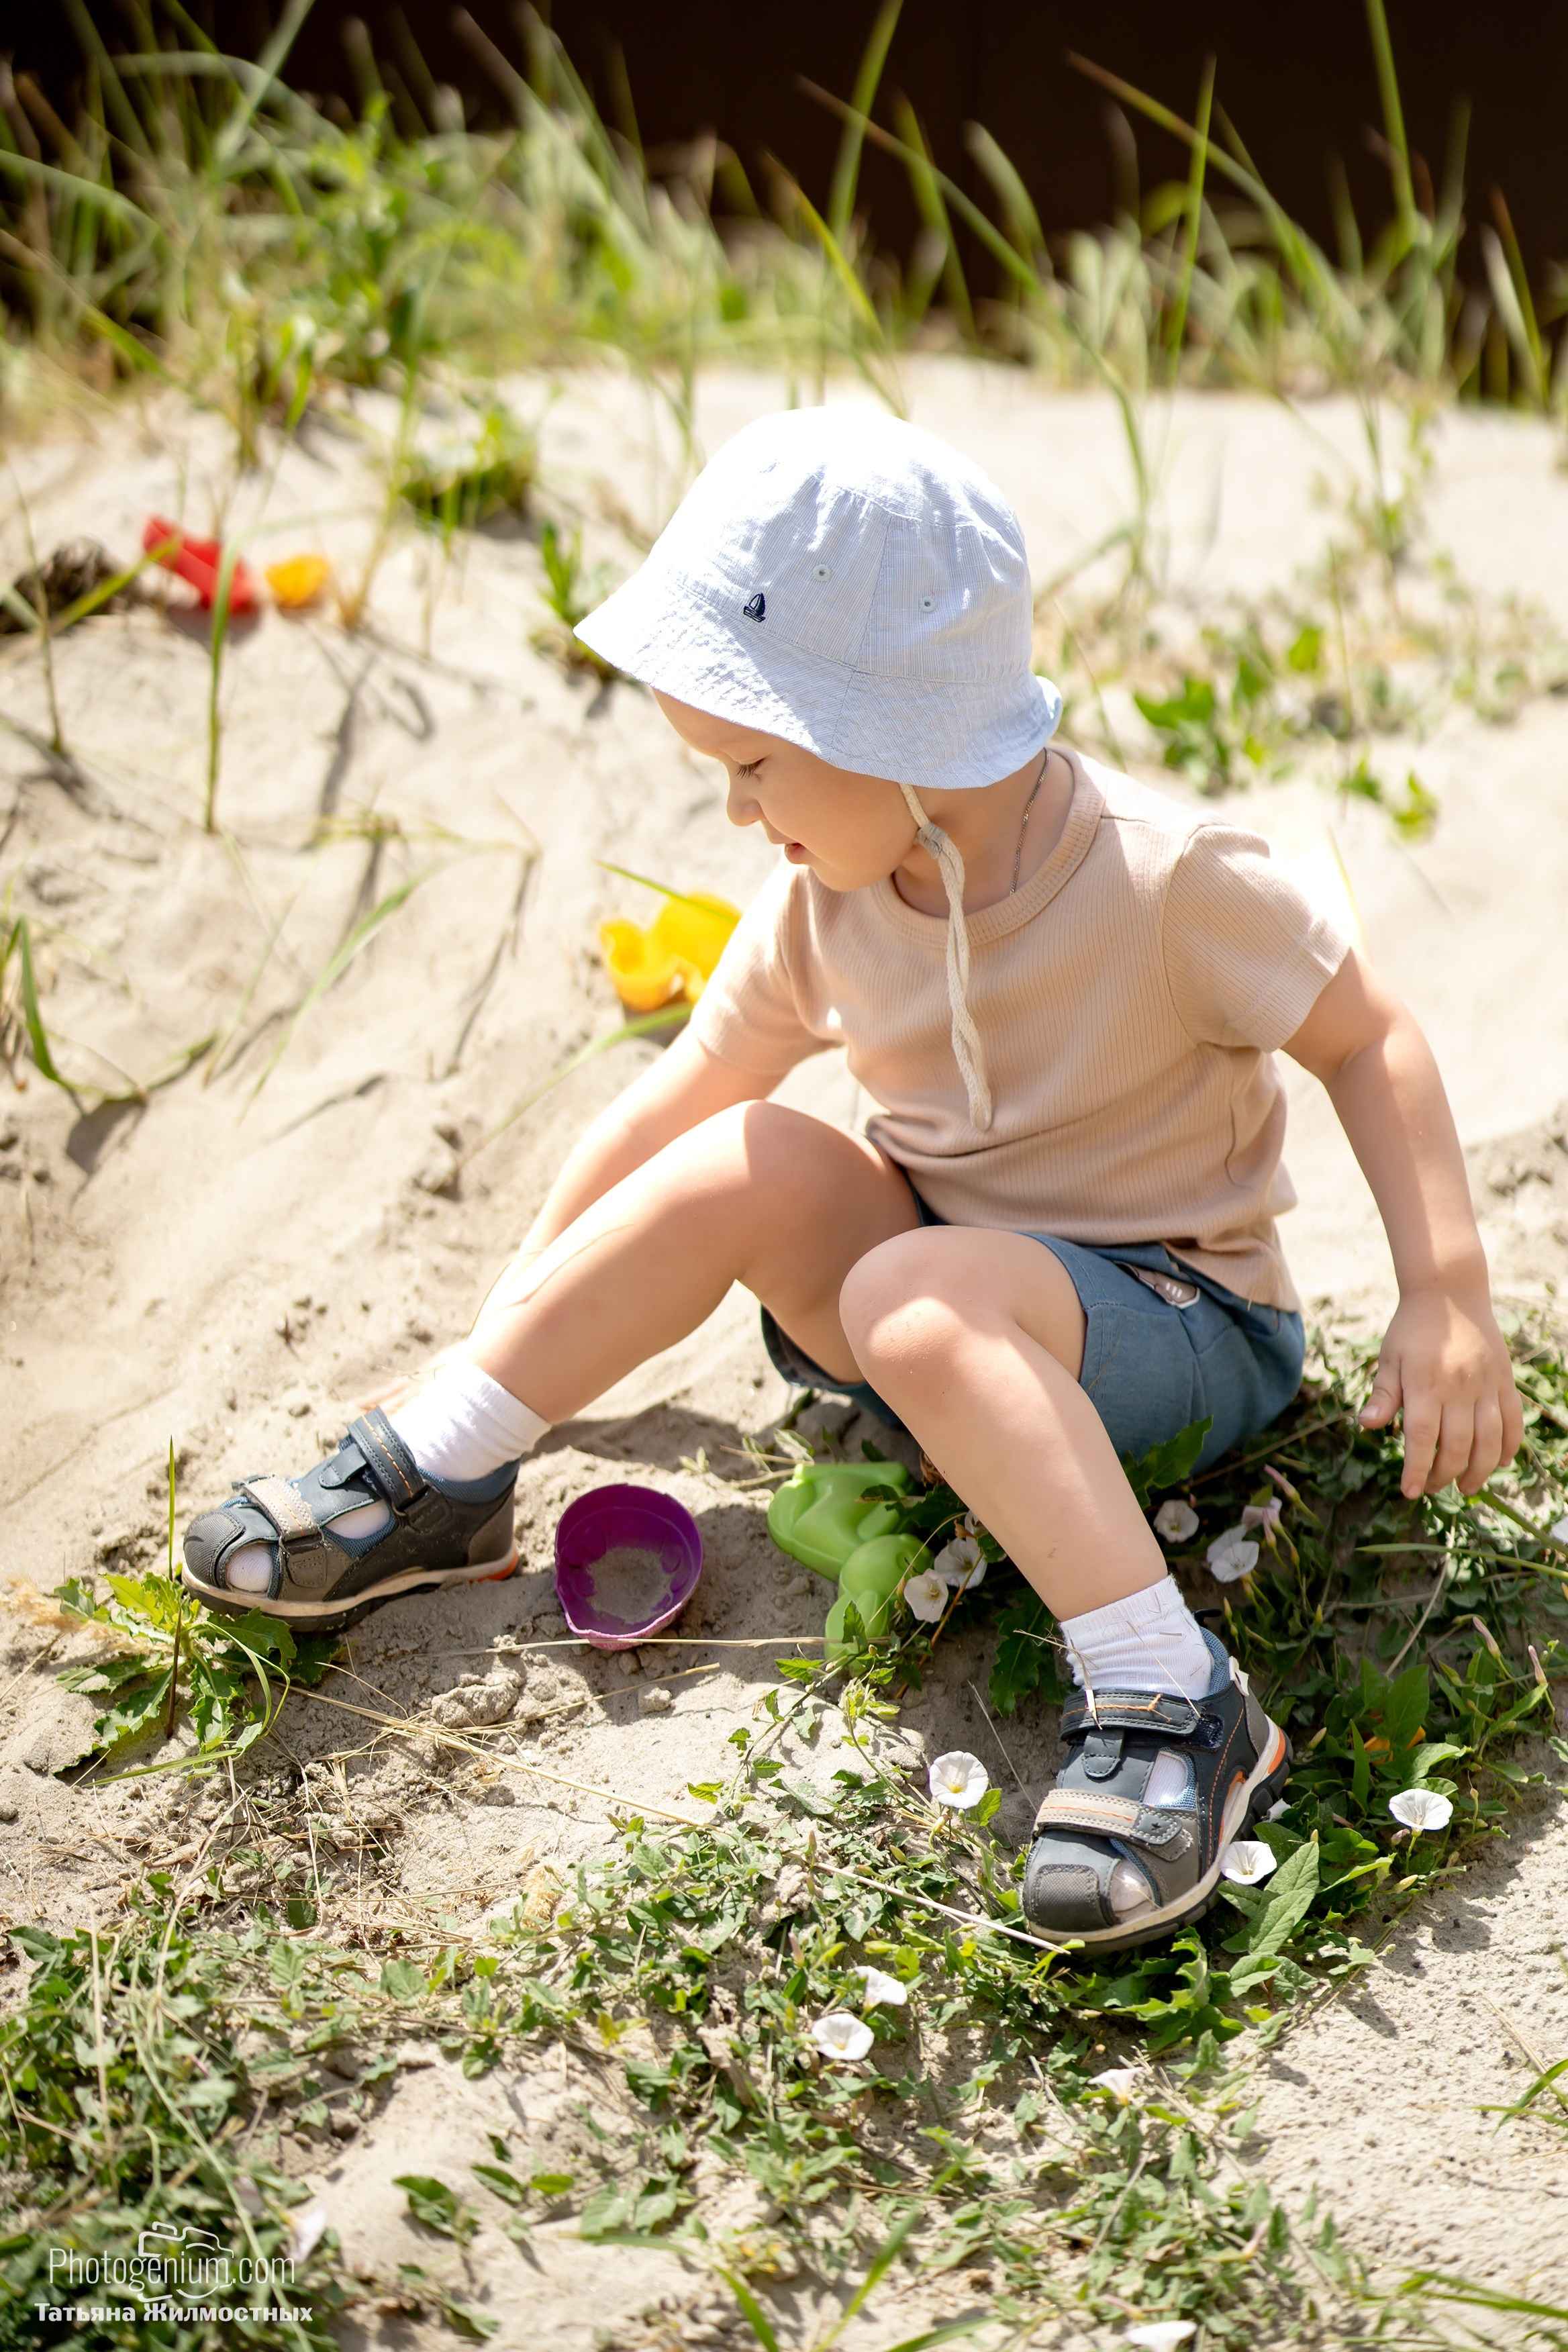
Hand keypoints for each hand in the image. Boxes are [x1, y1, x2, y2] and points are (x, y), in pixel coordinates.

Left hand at [1359, 1286, 1523, 1498]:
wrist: (1450, 1293)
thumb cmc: (1412, 1329)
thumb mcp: (1389, 1358)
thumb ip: (1383, 1394)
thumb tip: (1366, 1425)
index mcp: (1425, 1384)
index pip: (1422, 1438)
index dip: (1416, 1470)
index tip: (1410, 1491)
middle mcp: (1459, 1388)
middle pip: (1456, 1446)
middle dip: (1444, 1475)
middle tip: (1434, 1488)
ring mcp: (1487, 1385)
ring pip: (1489, 1441)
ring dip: (1479, 1471)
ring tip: (1465, 1487)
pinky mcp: (1505, 1381)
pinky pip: (1513, 1422)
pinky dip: (1508, 1447)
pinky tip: (1499, 1463)